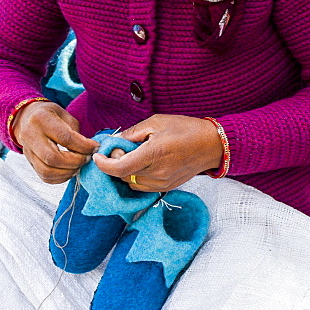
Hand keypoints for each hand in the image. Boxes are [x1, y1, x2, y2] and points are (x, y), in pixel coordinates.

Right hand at [11, 100, 99, 184]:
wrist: (27, 118)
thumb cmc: (51, 116)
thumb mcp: (65, 115)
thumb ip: (75, 132)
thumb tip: (89, 150)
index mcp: (41, 119)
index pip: (64, 138)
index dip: (83, 146)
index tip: (95, 147)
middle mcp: (31, 136)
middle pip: (53, 158)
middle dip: (75, 161)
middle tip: (87, 158)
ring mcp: (27, 151)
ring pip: (47, 171)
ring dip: (68, 172)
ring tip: (79, 165)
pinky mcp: (29, 162)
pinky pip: (44, 177)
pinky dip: (61, 177)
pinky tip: (70, 170)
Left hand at [92, 114, 223, 191]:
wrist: (212, 145)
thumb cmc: (185, 129)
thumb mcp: (156, 122)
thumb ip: (132, 133)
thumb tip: (114, 141)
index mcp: (154, 154)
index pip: (120, 167)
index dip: (104, 164)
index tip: (97, 157)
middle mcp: (157, 172)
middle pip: (123, 175)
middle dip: (115, 164)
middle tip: (118, 149)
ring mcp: (162, 183)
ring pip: (131, 183)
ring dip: (125, 172)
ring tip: (132, 156)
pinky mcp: (166, 188)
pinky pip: (142, 187)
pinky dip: (136, 177)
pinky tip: (141, 164)